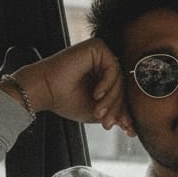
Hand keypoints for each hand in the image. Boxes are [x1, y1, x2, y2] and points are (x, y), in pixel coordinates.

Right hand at [0, 39, 133, 134]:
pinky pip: (113, 68)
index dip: (125, 112)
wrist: (44, 90)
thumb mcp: (97, 111)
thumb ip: (115, 114)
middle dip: (117, 108)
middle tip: (108, 123)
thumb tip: (133, 126)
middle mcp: (103, 63)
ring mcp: (101, 54)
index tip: (127, 130)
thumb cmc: (66, 101)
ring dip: (111, 99)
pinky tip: (96, 94)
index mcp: (103, 76)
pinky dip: (107, 84)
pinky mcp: (97, 47)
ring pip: (120, 79)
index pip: (122, 94)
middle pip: (123, 87)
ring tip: (98, 112)